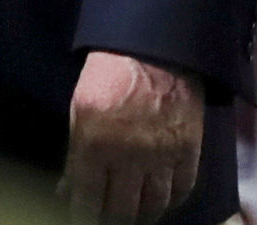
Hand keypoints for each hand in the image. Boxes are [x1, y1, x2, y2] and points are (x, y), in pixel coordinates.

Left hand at [63, 51, 203, 223]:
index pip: (87, 196)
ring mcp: (162, 155)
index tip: (81, 216)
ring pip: (153, 205)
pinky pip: (182, 189)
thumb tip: (68, 188)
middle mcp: (129, 155)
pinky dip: (170, 200)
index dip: (83, 212)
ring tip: (133, 214)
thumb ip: (76, 151)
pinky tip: (160, 200)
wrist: (154, 48)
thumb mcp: (80, 107)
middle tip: (107, 217)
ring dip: (141, 214)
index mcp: (95, 142)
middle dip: (111, 217)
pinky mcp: (188, 150)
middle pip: (121, 208)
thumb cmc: (110, 72)